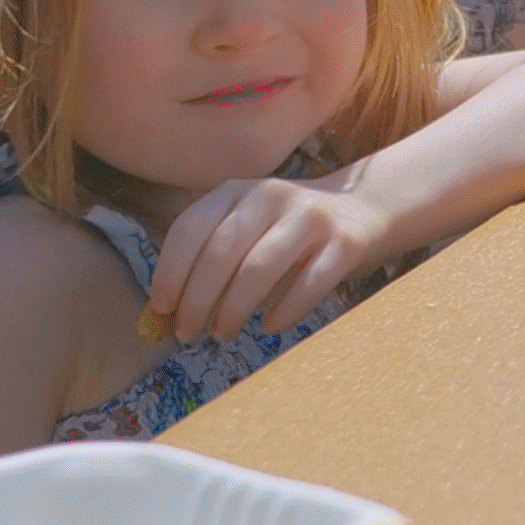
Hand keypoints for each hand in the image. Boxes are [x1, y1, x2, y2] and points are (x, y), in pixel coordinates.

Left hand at [148, 174, 395, 345]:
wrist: (362, 209)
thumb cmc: (286, 232)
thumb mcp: (245, 231)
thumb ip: (207, 264)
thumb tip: (161, 317)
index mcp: (237, 190)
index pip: (189, 228)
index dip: (170, 272)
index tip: (162, 308)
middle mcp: (271, 195)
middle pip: (220, 254)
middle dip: (196, 300)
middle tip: (187, 332)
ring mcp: (311, 217)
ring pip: (258, 270)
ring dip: (233, 310)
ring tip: (222, 333)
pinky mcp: (346, 243)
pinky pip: (308, 286)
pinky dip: (283, 313)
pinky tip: (268, 326)